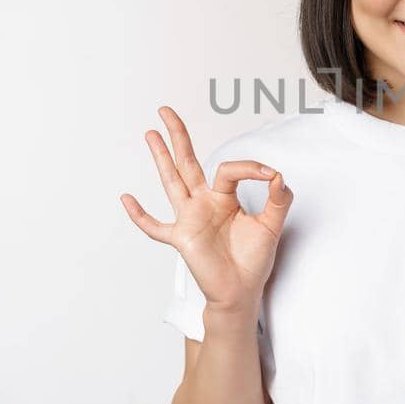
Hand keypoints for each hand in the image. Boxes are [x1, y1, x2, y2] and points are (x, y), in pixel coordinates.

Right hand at [120, 106, 294, 313]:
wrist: (241, 291)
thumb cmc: (253, 260)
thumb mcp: (272, 226)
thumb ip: (278, 200)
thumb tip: (278, 175)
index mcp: (224, 197)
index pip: (229, 169)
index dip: (251, 168)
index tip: (271, 177)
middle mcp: (203, 203)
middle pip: (187, 162)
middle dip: (178, 137)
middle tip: (166, 111)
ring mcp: (189, 219)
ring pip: (171, 181)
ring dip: (161, 158)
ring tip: (150, 133)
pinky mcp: (181, 238)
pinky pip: (155, 227)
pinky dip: (140, 215)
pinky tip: (126, 199)